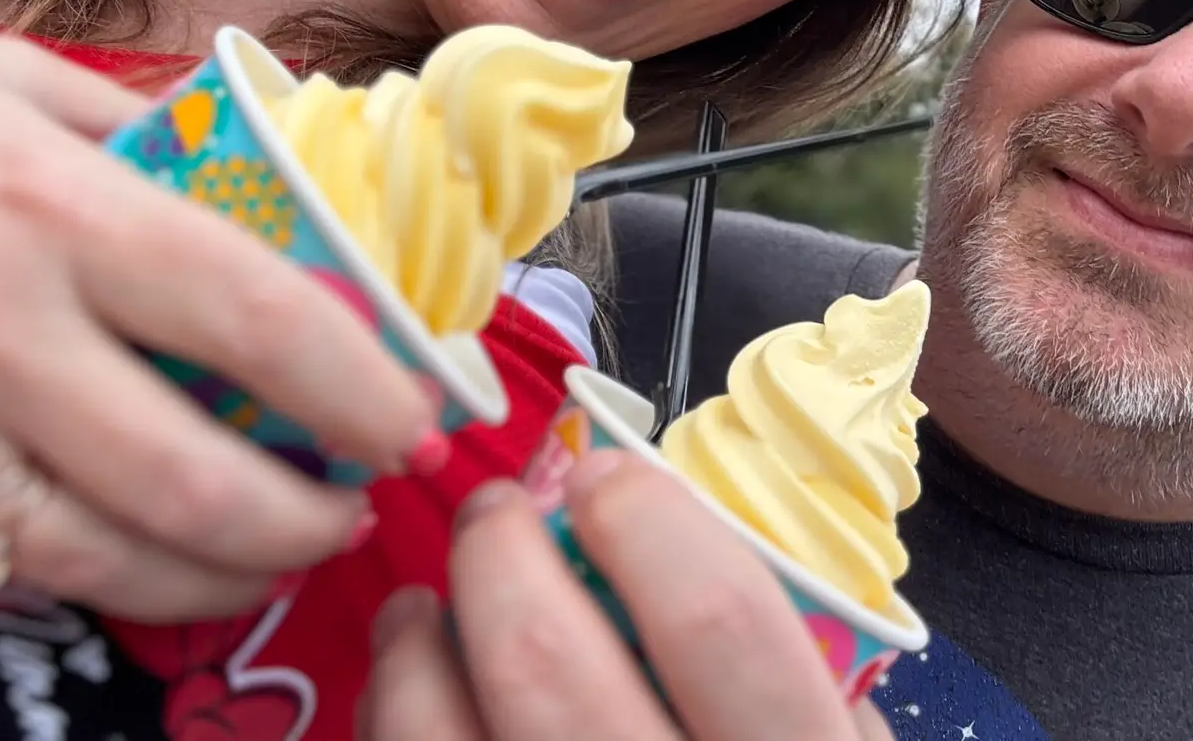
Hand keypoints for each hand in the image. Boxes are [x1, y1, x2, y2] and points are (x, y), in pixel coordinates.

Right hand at [0, 6, 438, 619]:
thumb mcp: (14, 80)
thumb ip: (152, 138)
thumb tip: (275, 180)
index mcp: (51, 208)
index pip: (253, 318)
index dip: (360, 386)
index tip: (420, 418)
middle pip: (192, 475)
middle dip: (309, 515)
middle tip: (368, 499)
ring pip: (107, 556)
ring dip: (226, 573)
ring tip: (289, 543)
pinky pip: (17, 566)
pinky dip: (118, 578)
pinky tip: (168, 554)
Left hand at [362, 450, 894, 740]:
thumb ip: (801, 688)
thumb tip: (681, 554)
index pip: (715, 618)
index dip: (645, 522)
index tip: (606, 478)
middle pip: (544, 657)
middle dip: (500, 551)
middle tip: (498, 517)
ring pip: (437, 734)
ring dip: (415, 643)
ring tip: (426, 607)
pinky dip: (391, 731)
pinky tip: (407, 706)